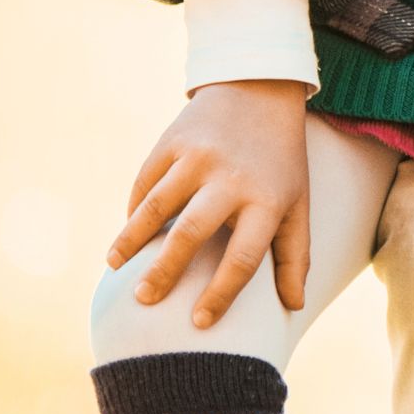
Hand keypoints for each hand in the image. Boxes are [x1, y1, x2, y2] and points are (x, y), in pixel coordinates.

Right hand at [110, 82, 311, 326]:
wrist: (260, 91)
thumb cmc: (280, 162)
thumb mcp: (297, 203)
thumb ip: (294, 255)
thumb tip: (294, 306)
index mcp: (267, 200)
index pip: (243, 259)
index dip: (221, 295)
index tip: (199, 322)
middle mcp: (230, 178)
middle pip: (191, 233)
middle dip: (164, 271)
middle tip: (144, 300)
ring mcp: (197, 156)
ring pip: (156, 207)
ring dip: (131, 240)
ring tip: (116, 268)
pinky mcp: (172, 140)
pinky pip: (146, 182)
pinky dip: (134, 209)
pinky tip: (126, 232)